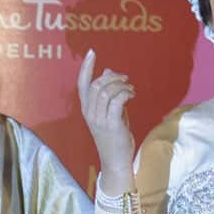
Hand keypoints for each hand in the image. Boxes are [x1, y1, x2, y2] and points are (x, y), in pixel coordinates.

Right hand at [76, 49, 135, 179]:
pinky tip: (131, 95)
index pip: (82, 85)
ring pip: (106, 91)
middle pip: (96, 85)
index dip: (86, 67)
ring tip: (130, 88)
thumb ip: (108, 93)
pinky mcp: (111, 124)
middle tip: (125, 78)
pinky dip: (125, 93)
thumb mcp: (110, 112)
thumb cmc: (114, 137)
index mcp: (86, 110)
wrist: (116, 161)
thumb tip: (108, 72)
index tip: (92, 52)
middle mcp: (89, 113)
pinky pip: (117, 100)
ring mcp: (99, 119)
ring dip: (121, 85)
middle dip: (112, 77)